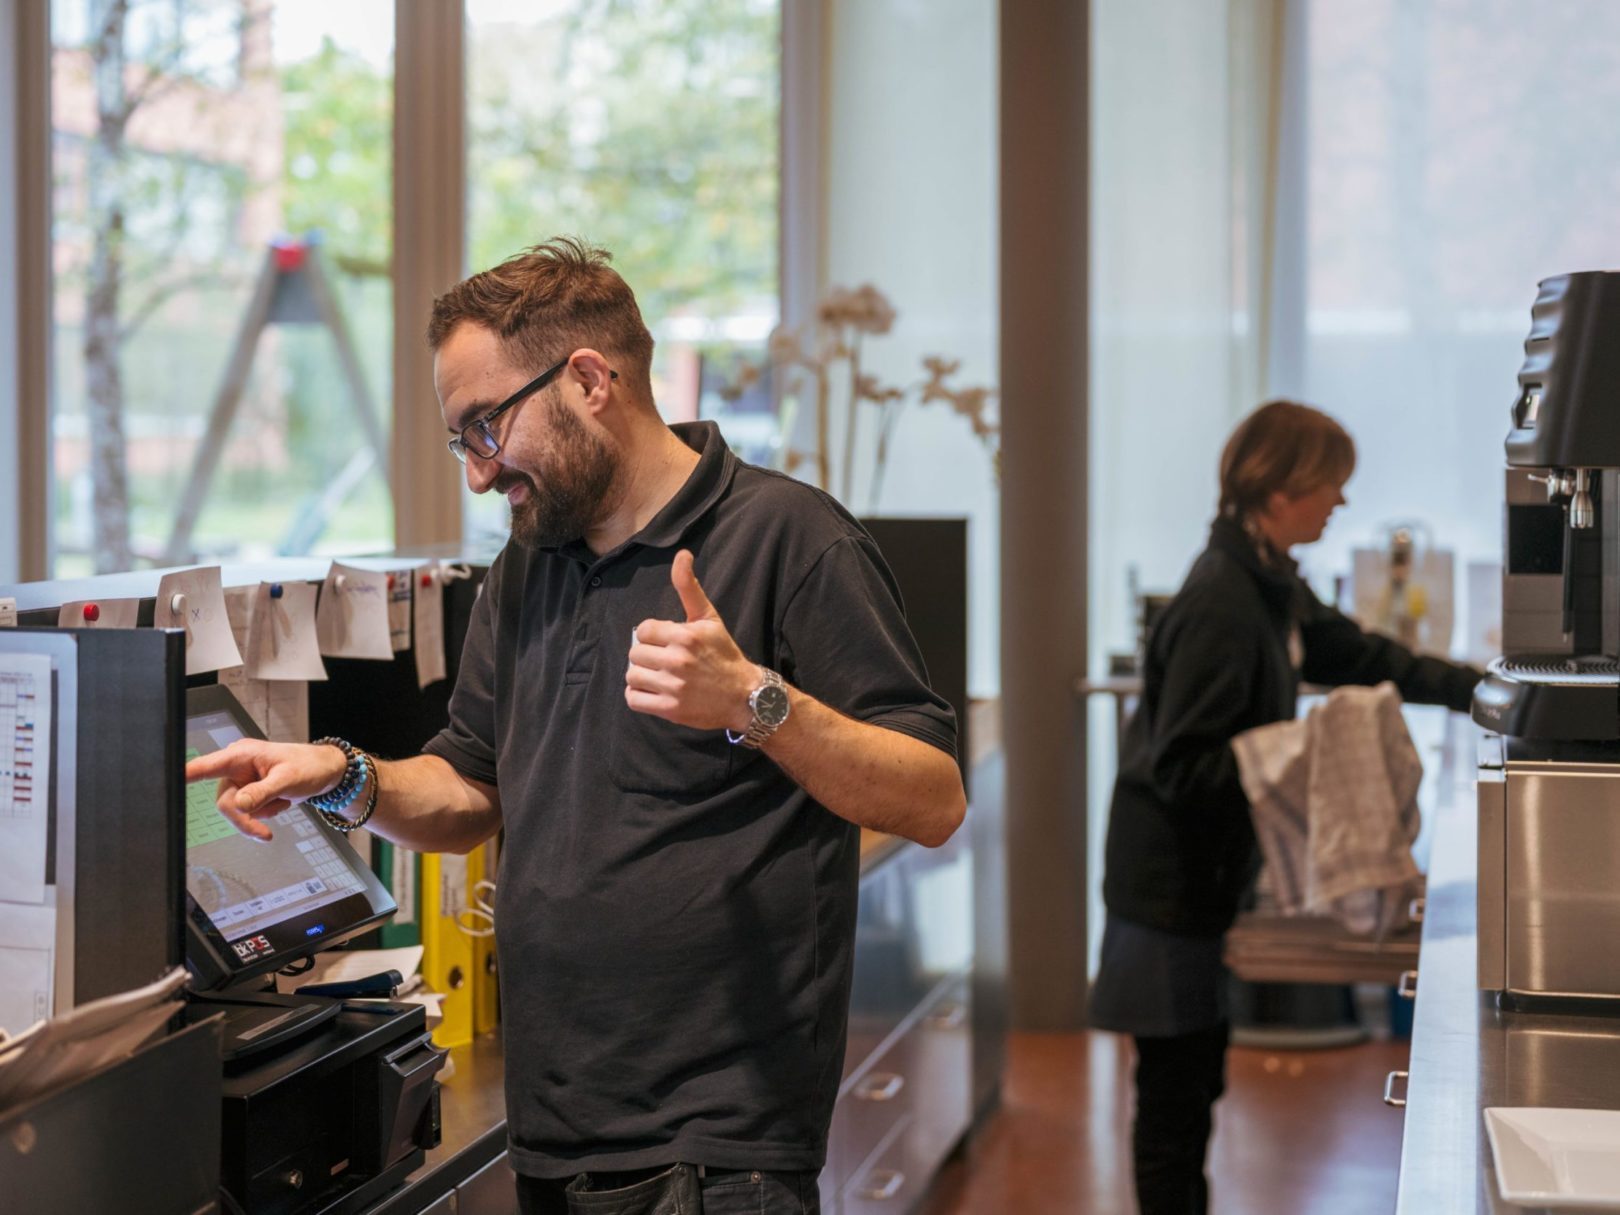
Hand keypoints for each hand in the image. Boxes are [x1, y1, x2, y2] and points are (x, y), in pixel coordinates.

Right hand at [185, 740, 349, 840]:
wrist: (324, 773)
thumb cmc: (308, 766)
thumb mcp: (289, 779)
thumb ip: (263, 792)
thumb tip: (239, 805)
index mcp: (241, 755)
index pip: (207, 766)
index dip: (186, 774)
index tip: (168, 780)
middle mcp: (235, 767)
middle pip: (224, 802)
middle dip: (245, 820)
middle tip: (264, 834)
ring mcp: (240, 781)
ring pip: (234, 811)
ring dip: (257, 817)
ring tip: (281, 805)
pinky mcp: (246, 792)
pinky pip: (246, 813)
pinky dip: (263, 814)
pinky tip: (278, 803)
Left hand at [625, 549, 758, 731]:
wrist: (743, 695)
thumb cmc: (723, 654)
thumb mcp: (709, 618)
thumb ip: (689, 588)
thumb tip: (682, 554)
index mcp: (685, 635)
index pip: (644, 630)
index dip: (653, 636)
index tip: (666, 643)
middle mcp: (678, 660)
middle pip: (635, 653)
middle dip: (646, 656)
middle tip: (663, 661)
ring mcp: (673, 686)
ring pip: (632, 676)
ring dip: (641, 677)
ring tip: (658, 677)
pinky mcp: (670, 709)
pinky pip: (633, 699)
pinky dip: (638, 697)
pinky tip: (653, 692)